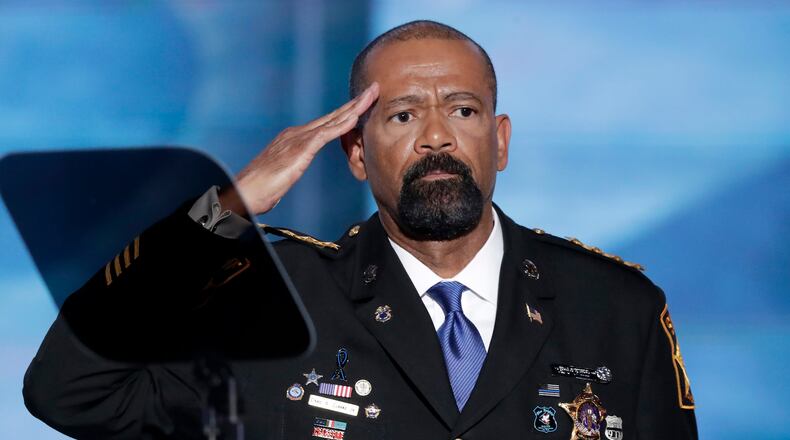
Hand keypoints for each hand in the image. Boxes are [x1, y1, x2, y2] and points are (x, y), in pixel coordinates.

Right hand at [232, 82, 378, 214]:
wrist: (244, 191)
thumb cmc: (259, 188)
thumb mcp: (282, 173)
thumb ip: (291, 166)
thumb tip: (291, 169)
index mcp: (294, 138)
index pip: (326, 123)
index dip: (346, 113)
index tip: (362, 104)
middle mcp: (297, 133)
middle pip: (333, 116)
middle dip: (355, 103)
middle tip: (374, 89)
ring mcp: (298, 139)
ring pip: (333, 120)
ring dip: (355, 107)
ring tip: (372, 96)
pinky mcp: (300, 149)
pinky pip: (326, 134)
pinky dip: (342, 125)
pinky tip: (355, 117)